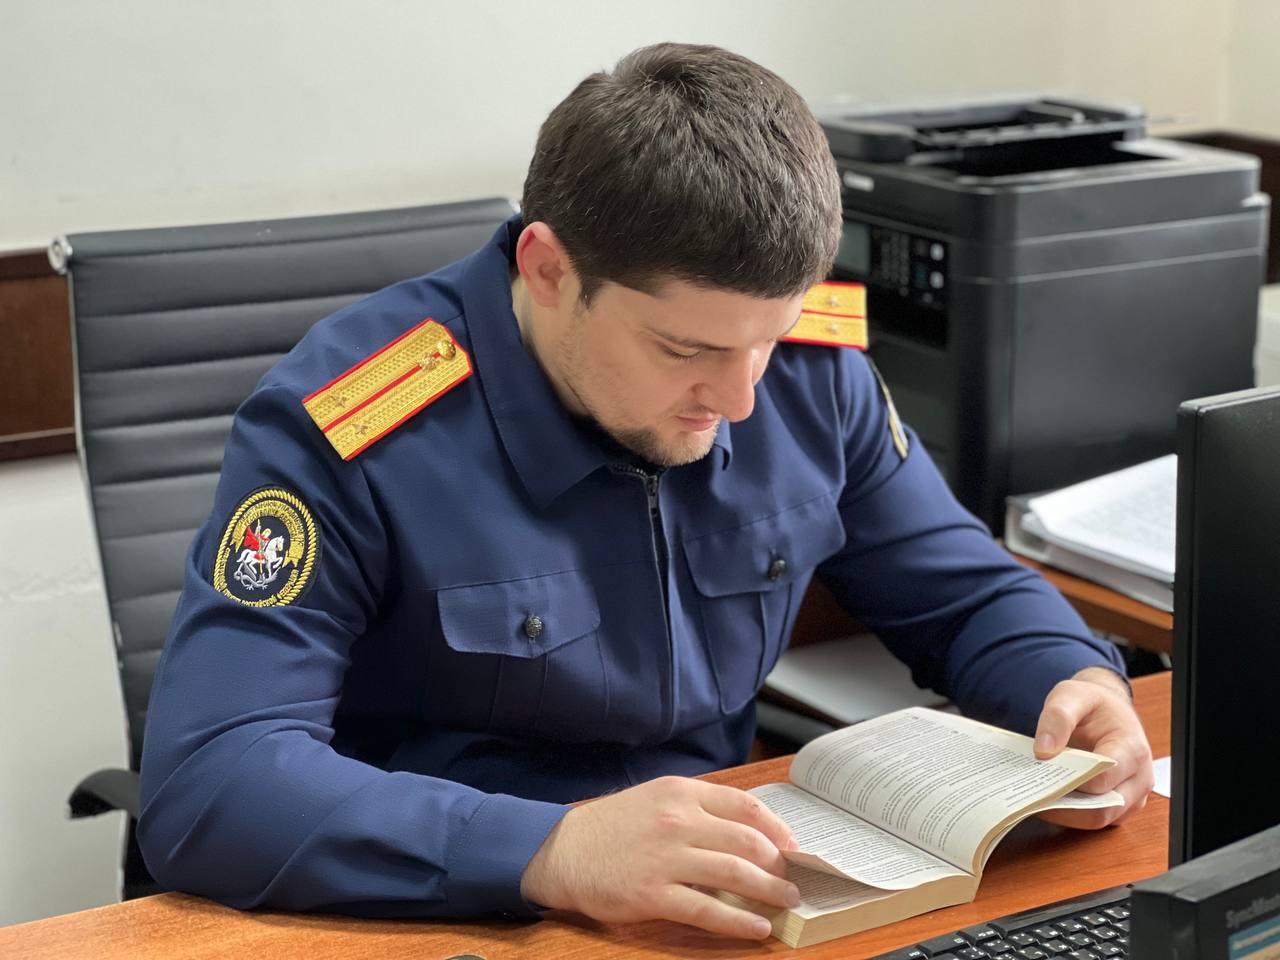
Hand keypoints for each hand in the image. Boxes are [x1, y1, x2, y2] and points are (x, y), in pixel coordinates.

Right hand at [520, 775, 800, 939]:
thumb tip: (747, 832)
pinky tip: (757, 928)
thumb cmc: (613, 826)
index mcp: (681, 794)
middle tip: (795, 879)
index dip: (776, 828)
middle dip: (780, 863)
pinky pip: (707, 910)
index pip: (745, 805)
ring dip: (769, 891)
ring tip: (787, 902)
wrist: (562, 850)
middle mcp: (677, 821)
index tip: (793, 845)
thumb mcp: (656, 799)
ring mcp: (666, 858)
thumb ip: (697, 810)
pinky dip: (739, 921)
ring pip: (734, 874)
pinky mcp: (653, 894)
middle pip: (747, 841)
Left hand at [1033, 667, 1153, 828]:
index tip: (1039, 778)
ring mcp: (1132, 795)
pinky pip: (1096, 817)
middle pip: (1102, 808)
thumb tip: (1043, 751)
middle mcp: (1139, 777)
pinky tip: (1047, 801)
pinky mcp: (1121, 804)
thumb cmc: (1093, 703)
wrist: (1108, 709)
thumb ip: (1057, 718)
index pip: (1102, 782)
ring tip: (1035, 800)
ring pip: (1098, 819)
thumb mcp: (1071, 695)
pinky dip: (1072, 814)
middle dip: (1065, 807)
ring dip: (1066, 814)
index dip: (1071, 783)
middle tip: (1031, 797)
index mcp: (1132, 749)